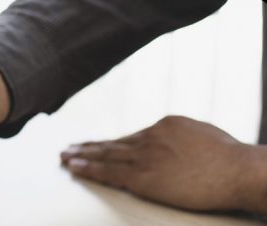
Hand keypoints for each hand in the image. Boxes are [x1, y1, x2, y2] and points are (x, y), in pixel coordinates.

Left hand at [61, 115, 266, 213]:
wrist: (237, 170)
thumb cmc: (230, 158)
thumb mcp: (203, 136)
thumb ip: (183, 138)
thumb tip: (178, 144)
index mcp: (165, 125)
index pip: (132, 137)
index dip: (111, 144)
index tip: (98, 145)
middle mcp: (150, 137)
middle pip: (113, 143)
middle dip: (89, 146)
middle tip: (69, 147)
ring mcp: (145, 155)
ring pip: (105, 155)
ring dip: (82, 156)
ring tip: (65, 156)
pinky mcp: (143, 176)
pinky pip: (108, 172)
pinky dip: (88, 169)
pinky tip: (74, 167)